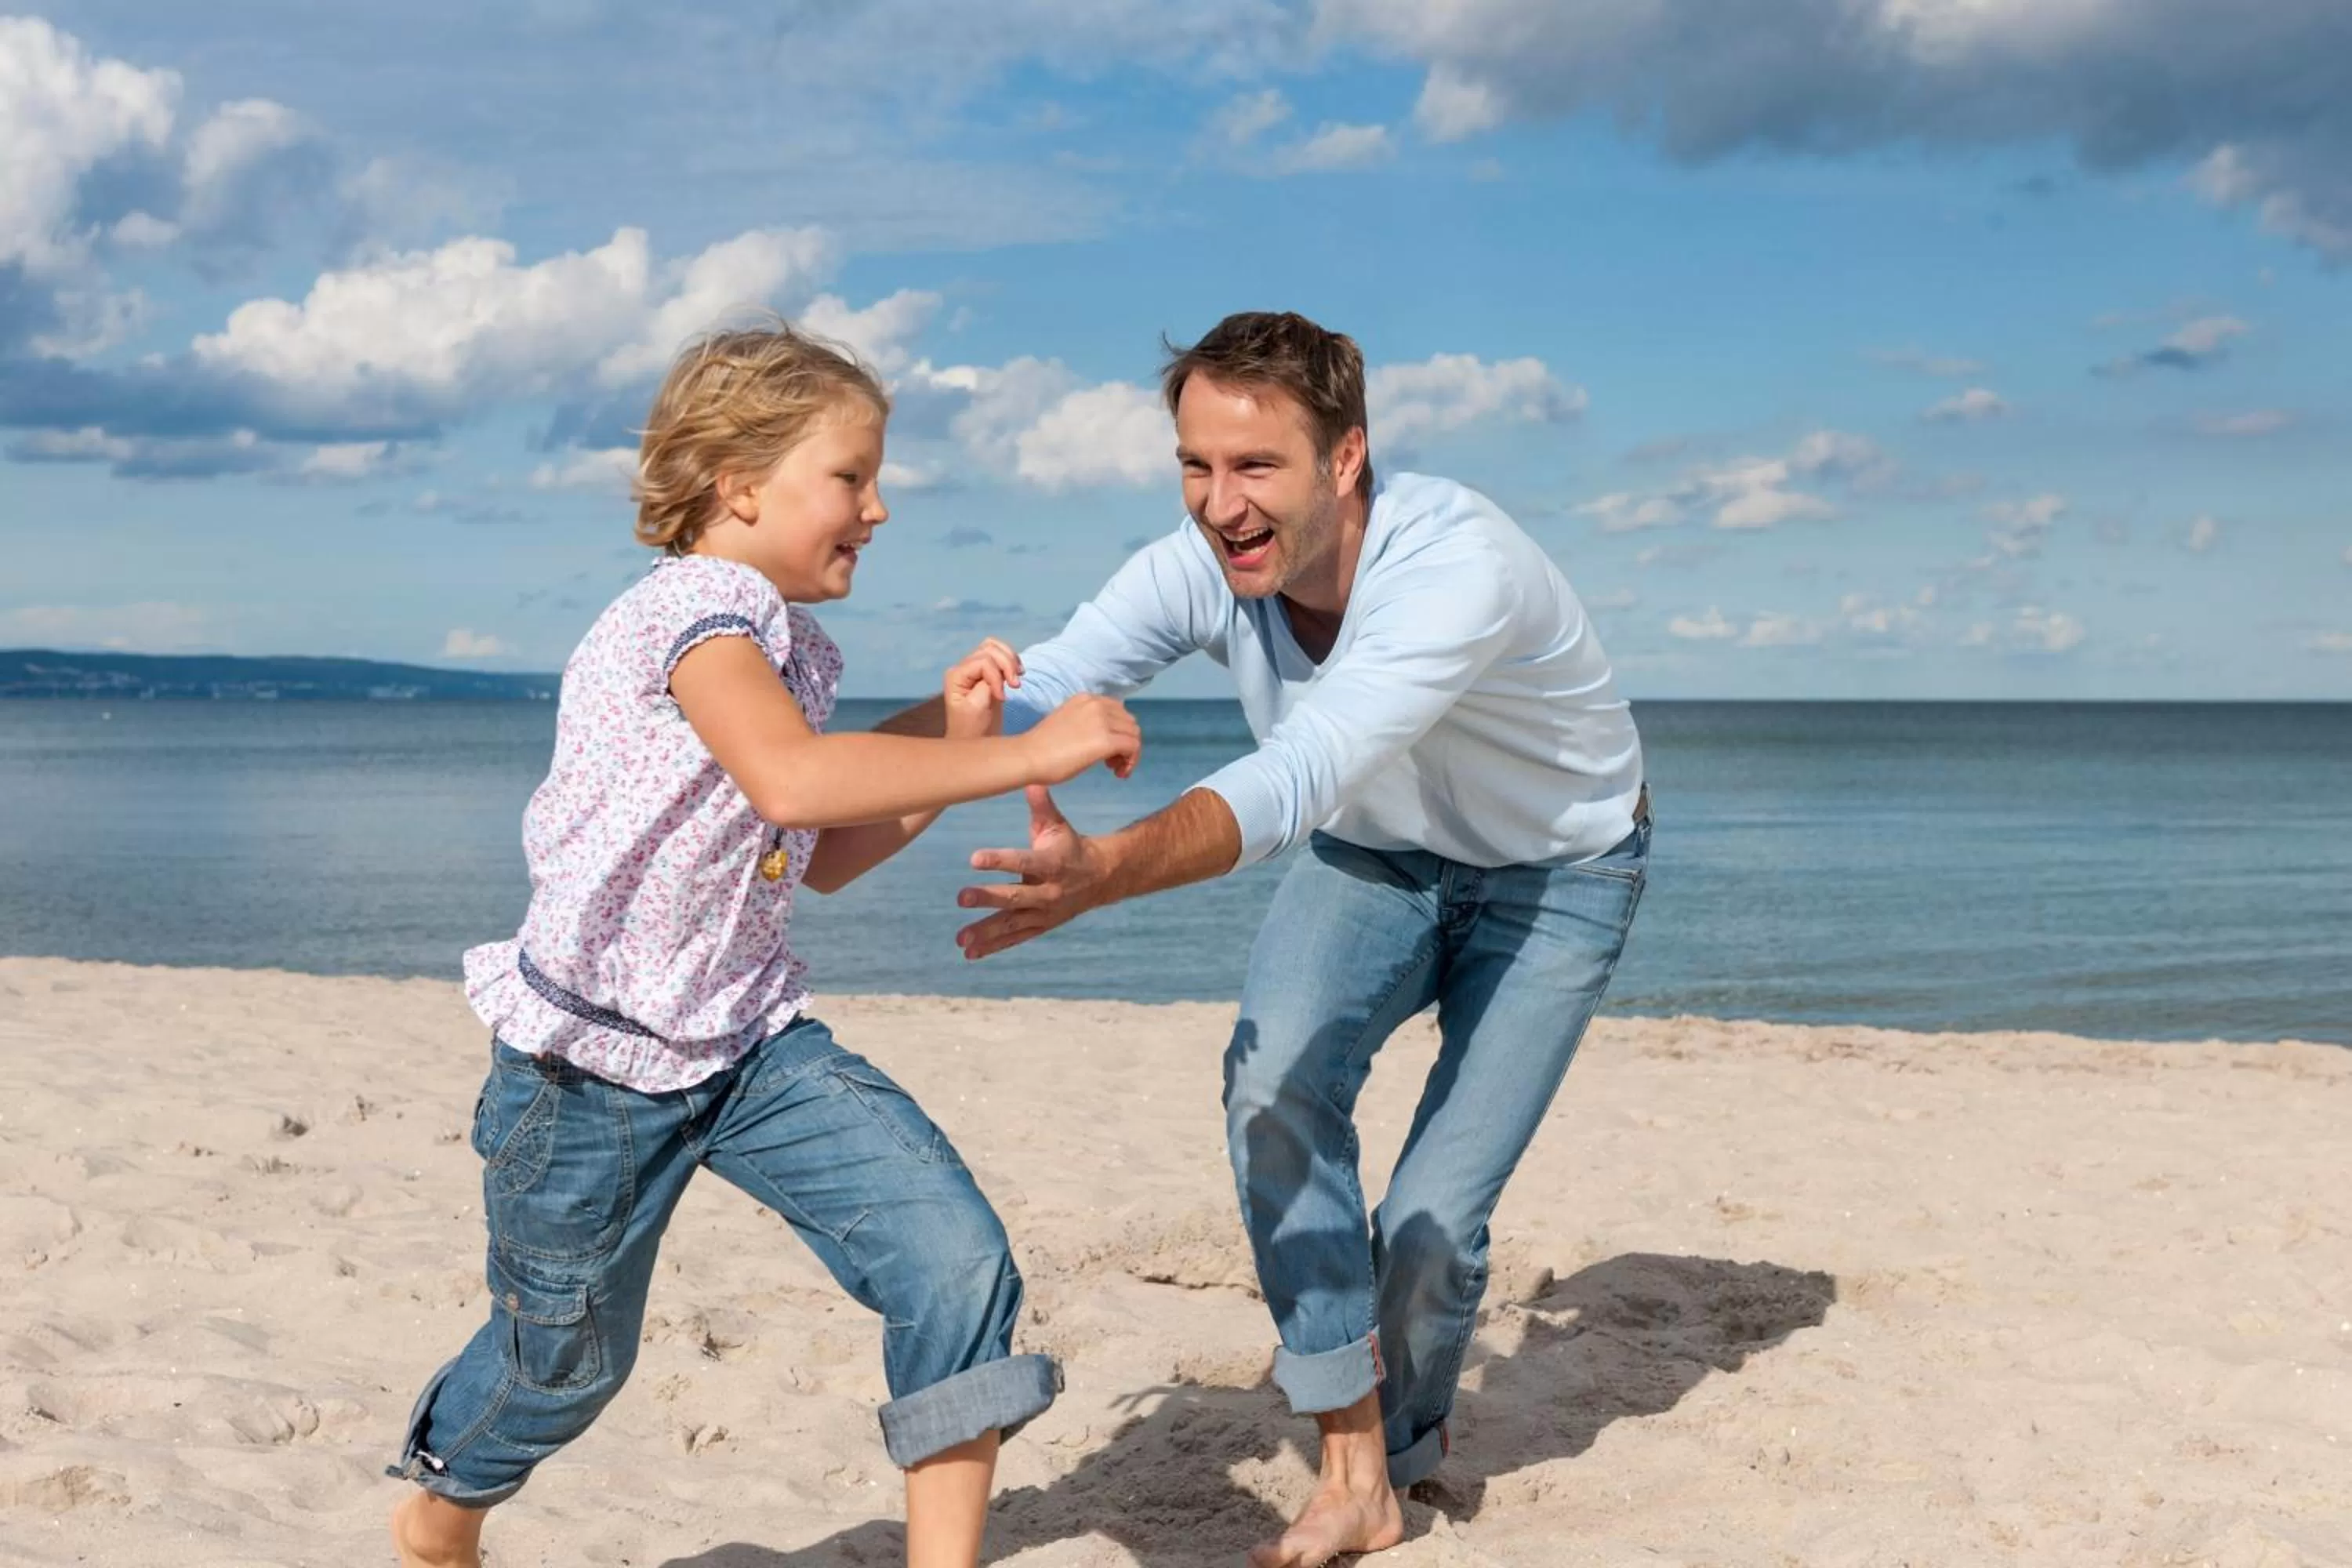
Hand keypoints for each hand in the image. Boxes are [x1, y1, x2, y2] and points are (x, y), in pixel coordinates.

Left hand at [942, 637, 1020, 739]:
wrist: (975, 741)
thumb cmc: (973, 729)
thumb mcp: (979, 707)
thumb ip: (987, 684)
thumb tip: (1000, 671)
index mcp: (956, 675)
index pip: (983, 662)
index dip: (997, 676)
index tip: (1003, 698)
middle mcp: (963, 668)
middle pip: (989, 649)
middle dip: (1007, 664)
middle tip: (1015, 685)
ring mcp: (974, 669)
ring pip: (995, 647)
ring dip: (1010, 659)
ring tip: (1017, 678)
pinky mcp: (986, 673)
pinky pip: (1000, 655)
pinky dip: (1012, 661)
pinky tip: (1017, 675)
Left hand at [957, 786, 1108, 958]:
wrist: (1101, 878)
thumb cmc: (1071, 846)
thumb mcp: (1058, 825)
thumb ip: (1041, 804)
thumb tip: (1029, 778)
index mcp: (1052, 863)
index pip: (1023, 860)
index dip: (999, 860)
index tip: (974, 858)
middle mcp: (1049, 891)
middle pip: (1015, 897)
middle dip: (988, 898)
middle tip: (961, 897)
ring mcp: (1045, 912)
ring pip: (1013, 924)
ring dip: (986, 932)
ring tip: (960, 939)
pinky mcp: (1040, 925)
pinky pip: (1015, 938)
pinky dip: (994, 946)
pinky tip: (970, 953)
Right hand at [1018, 694, 1139, 783]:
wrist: (1027, 757)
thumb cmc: (1041, 747)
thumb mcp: (1067, 723)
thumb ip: (1086, 723)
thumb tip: (1103, 736)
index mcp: (1085, 698)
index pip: (1117, 711)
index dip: (1117, 731)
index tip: (1107, 750)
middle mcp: (1096, 704)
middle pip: (1128, 722)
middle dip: (1124, 742)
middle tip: (1110, 762)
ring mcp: (1102, 721)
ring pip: (1134, 734)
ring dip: (1129, 753)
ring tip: (1113, 768)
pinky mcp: (1106, 740)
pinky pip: (1133, 747)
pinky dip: (1131, 761)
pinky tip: (1119, 773)